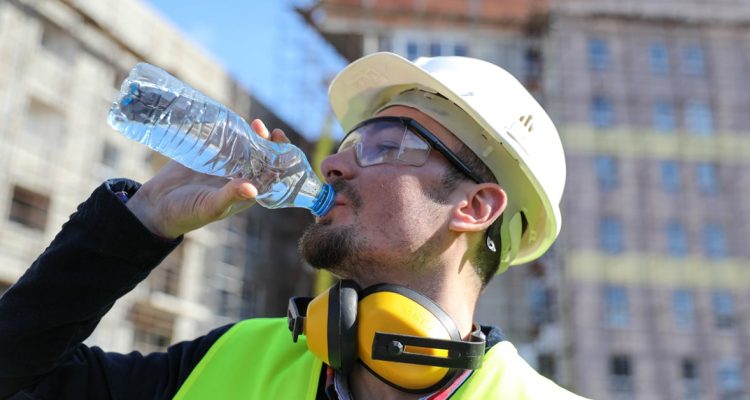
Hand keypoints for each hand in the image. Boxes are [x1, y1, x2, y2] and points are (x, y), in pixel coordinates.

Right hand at [126, 119, 289, 238]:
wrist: (156, 206)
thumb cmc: (187, 213)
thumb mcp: (210, 207)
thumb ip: (230, 197)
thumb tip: (253, 189)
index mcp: (246, 192)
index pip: (270, 175)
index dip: (280, 162)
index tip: (280, 150)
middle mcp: (239, 177)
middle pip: (261, 157)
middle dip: (268, 144)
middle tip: (266, 130)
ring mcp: (225, 165)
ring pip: (246, 147)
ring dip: (253, 136)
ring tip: (256, 124)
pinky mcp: (209, 155)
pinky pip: (225, 141)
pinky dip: (232, 132)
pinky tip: (235, 122)